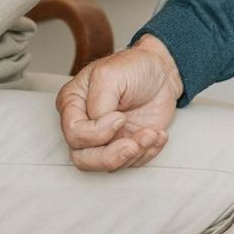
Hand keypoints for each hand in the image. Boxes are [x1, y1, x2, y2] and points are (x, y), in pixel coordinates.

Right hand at [55, 35, 183, 171]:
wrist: (161, 72)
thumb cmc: (134, 67)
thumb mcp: (110, 75)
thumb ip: (99, 103)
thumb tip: (101, 127)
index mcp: (73, 104)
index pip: (74, 133)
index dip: (97, 132)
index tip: (120, 116)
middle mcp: (85, 125)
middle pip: (83, 159)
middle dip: (111, 157)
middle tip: (132, 144)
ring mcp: (105, 138)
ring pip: (107, 166)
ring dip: (134, 153)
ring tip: (151, 133)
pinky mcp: (124, 145)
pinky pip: (131, 164)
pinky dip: (147, 153)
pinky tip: (156, 134)